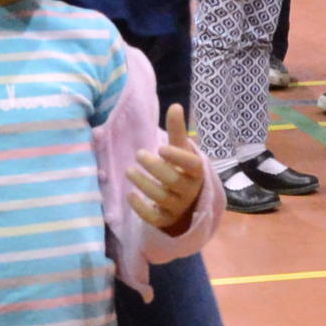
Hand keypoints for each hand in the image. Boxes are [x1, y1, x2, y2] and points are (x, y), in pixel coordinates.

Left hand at [133, 105, 210, 235]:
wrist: (187, 202)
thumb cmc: (182, 170)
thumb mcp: (181, 151)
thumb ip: (177, 131)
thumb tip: (175, 106)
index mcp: (196, 171)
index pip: (192, 165)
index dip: (177, 157)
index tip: (160, 148)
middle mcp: (189, 190)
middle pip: (173, 181)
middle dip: (155, 167)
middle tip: (139, 154)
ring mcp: (178, 207)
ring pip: (161, 198)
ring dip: (143, 184)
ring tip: (129, 171)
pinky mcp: (165, 220)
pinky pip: (154, 218)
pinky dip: (141, 208)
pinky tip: (130, 195)